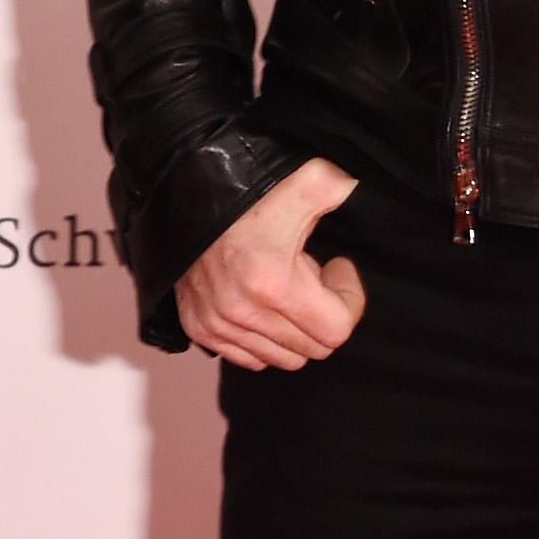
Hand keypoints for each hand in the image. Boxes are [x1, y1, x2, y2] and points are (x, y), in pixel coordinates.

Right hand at [175, 161, 366, 371]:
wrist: (183, 192)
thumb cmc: (244, 191)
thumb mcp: (303, 180)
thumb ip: (336, 183)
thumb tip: (355, 185)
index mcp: (274, 284)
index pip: (338, 331)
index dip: (349, 298)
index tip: (337, 268)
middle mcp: (243, 313)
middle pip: (313, 348)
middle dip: (323, 313)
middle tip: (314, 277)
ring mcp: (218, 325)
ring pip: (283, 357)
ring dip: (294, 328)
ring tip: (287, 287)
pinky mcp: (199, 328)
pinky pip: (249, 358)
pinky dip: (263, 339)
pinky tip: (263, 302)